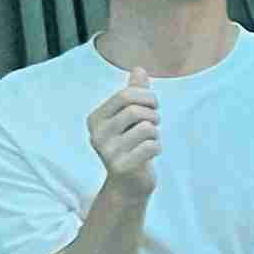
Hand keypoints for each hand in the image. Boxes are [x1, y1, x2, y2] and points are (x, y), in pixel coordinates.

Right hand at [86, 73, 160, 199]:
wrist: (128, 184)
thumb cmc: (132, 145)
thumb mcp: (131, 118)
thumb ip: (134, 93)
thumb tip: (139, 69)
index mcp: (95, 119)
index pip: (125, 95)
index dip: (147, 96)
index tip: (153, 106)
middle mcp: (96, 134)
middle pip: (135, 110)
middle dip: (153, 114)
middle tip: (155, 123)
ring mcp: (107, 152)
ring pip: (146, 128)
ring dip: (156, 133)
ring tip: (151, 140)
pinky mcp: (121, 167)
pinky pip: (151, 147)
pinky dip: (157, 147)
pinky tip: (150, 153)